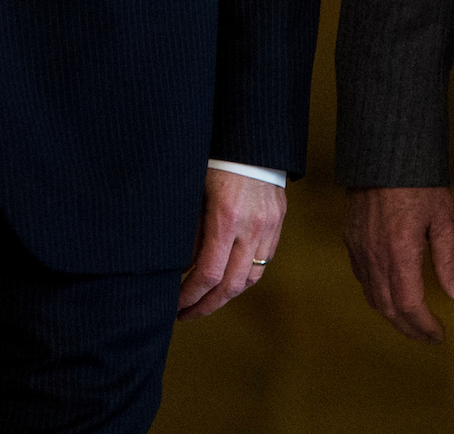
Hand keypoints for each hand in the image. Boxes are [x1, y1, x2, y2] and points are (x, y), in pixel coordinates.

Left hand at [179, 169, 285, 318]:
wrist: (252, 138)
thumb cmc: (217, 160)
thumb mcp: (193, 193)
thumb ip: (190, 232)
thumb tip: (182, 269)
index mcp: (227, 218)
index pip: (208, 273)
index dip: (189, 296)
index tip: (175, 306)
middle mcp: (252, 227)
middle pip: (232, 285)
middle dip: (207, 306)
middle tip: (187, 314)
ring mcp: (270, 226)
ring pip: (252, 277)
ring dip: (228, 294)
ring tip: (207, 300)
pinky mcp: (278, 222)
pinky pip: (264, 260)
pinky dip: (245, 275)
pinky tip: (229, 276)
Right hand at [345, 185, 453, 341]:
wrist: (383, 154)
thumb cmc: (417, 181)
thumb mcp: (444, 217)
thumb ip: (450, 260)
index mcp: (400, 252)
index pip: (409, 305)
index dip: (424, 326)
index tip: (439, 334)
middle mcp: (375, 256)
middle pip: (388, 308)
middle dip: (408, 329)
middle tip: (427, 337)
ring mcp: (358, 249)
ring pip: (371, 296)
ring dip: (391, 316)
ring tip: (411, 323)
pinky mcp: (350, 240)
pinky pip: (361, 279)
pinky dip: (376, 295)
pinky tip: (389, 295)